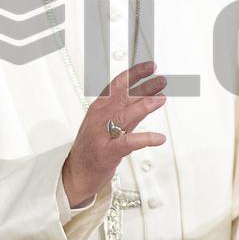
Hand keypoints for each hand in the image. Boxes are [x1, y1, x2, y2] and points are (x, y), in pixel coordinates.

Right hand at [62, 61, 166, 205]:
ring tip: (161, 100)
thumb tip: (146, 95)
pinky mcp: (108, 152)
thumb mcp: (106, 123)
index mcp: (99, 108)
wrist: (77, 172)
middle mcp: (100, 118)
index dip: (135, 74)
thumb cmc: (93, 147)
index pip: (117, 85)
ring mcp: (103, 134)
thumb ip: (125, 110)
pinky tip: (159, 138)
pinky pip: (128, 142)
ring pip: (125, 115)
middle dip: (144, 86)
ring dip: (144, 106)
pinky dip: (145, 139)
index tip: (150, 66)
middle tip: (162, 80)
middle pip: (123, 97)